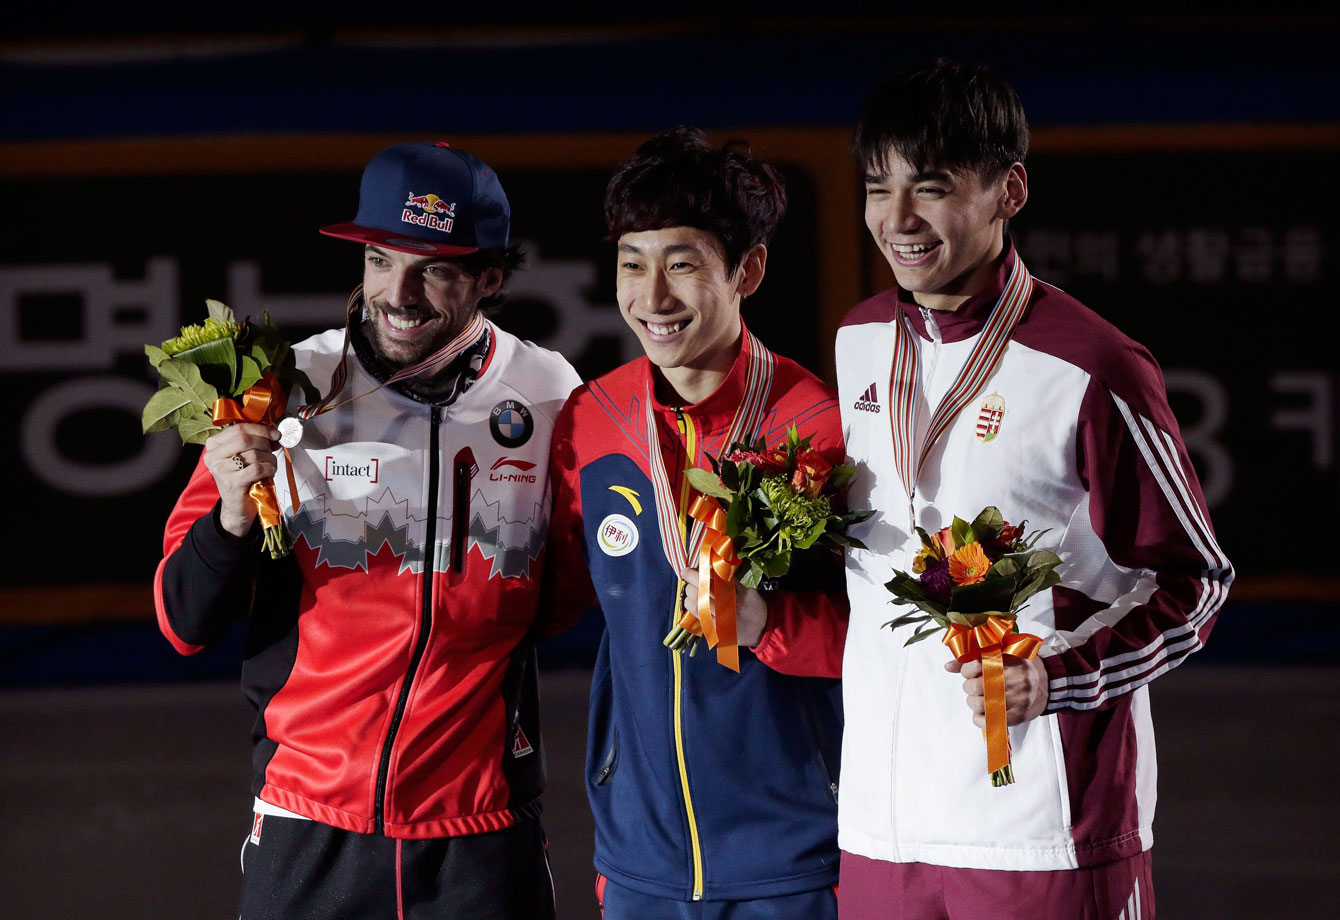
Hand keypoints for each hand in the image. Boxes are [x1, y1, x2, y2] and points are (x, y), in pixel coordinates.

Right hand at [202, 423, 279, 537]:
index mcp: (214, 444)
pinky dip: (268, 469)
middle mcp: (213, 456)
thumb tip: (274, 433)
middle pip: (245, 439)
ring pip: (254, 454)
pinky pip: (257, 468)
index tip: (275, 434)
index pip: (239, 428)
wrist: (238, 507)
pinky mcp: (231, 483)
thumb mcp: (246, 455)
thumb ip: (255, 441)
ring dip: (269, 459)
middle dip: (265, 444)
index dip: (261, 429)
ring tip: (270, 466)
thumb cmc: (244, 479)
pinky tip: (268, 474)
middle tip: (273, 452)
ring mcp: (220, 470)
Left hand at [679, 567, 767, 646]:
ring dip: (690, 593)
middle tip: (686, 573)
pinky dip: (692, 607)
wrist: (763, 629)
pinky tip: (690, 602)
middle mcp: (731, 604)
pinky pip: (700, 616)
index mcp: (739, 592)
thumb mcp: (748, 590)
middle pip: (706, 588)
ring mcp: (723, 618)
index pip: (718, 576)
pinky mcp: (718, 629)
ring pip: (700, 602)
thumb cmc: (754, 606)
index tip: (694, 565)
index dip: (703, 569)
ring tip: (689, 588)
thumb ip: (732, 581)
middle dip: (693, 578)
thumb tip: (711, 568)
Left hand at [945, 654, 1048, 728]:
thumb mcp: (1001, 655)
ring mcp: (1019, 698)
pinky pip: (989, 721)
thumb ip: (973, 659)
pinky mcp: (1019, 715)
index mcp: (1011, 659)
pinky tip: (980, 713)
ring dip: (972, 702)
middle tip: (971, 686)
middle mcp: (1017, 678)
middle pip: (977, 686)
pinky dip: (978, 719)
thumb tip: (947, 667)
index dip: (966, 669)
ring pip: (981, 704)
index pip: (978, 664)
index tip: (968, 672)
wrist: (1046, 684)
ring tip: (977, 698)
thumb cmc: (1018, 668)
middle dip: (968, 687)